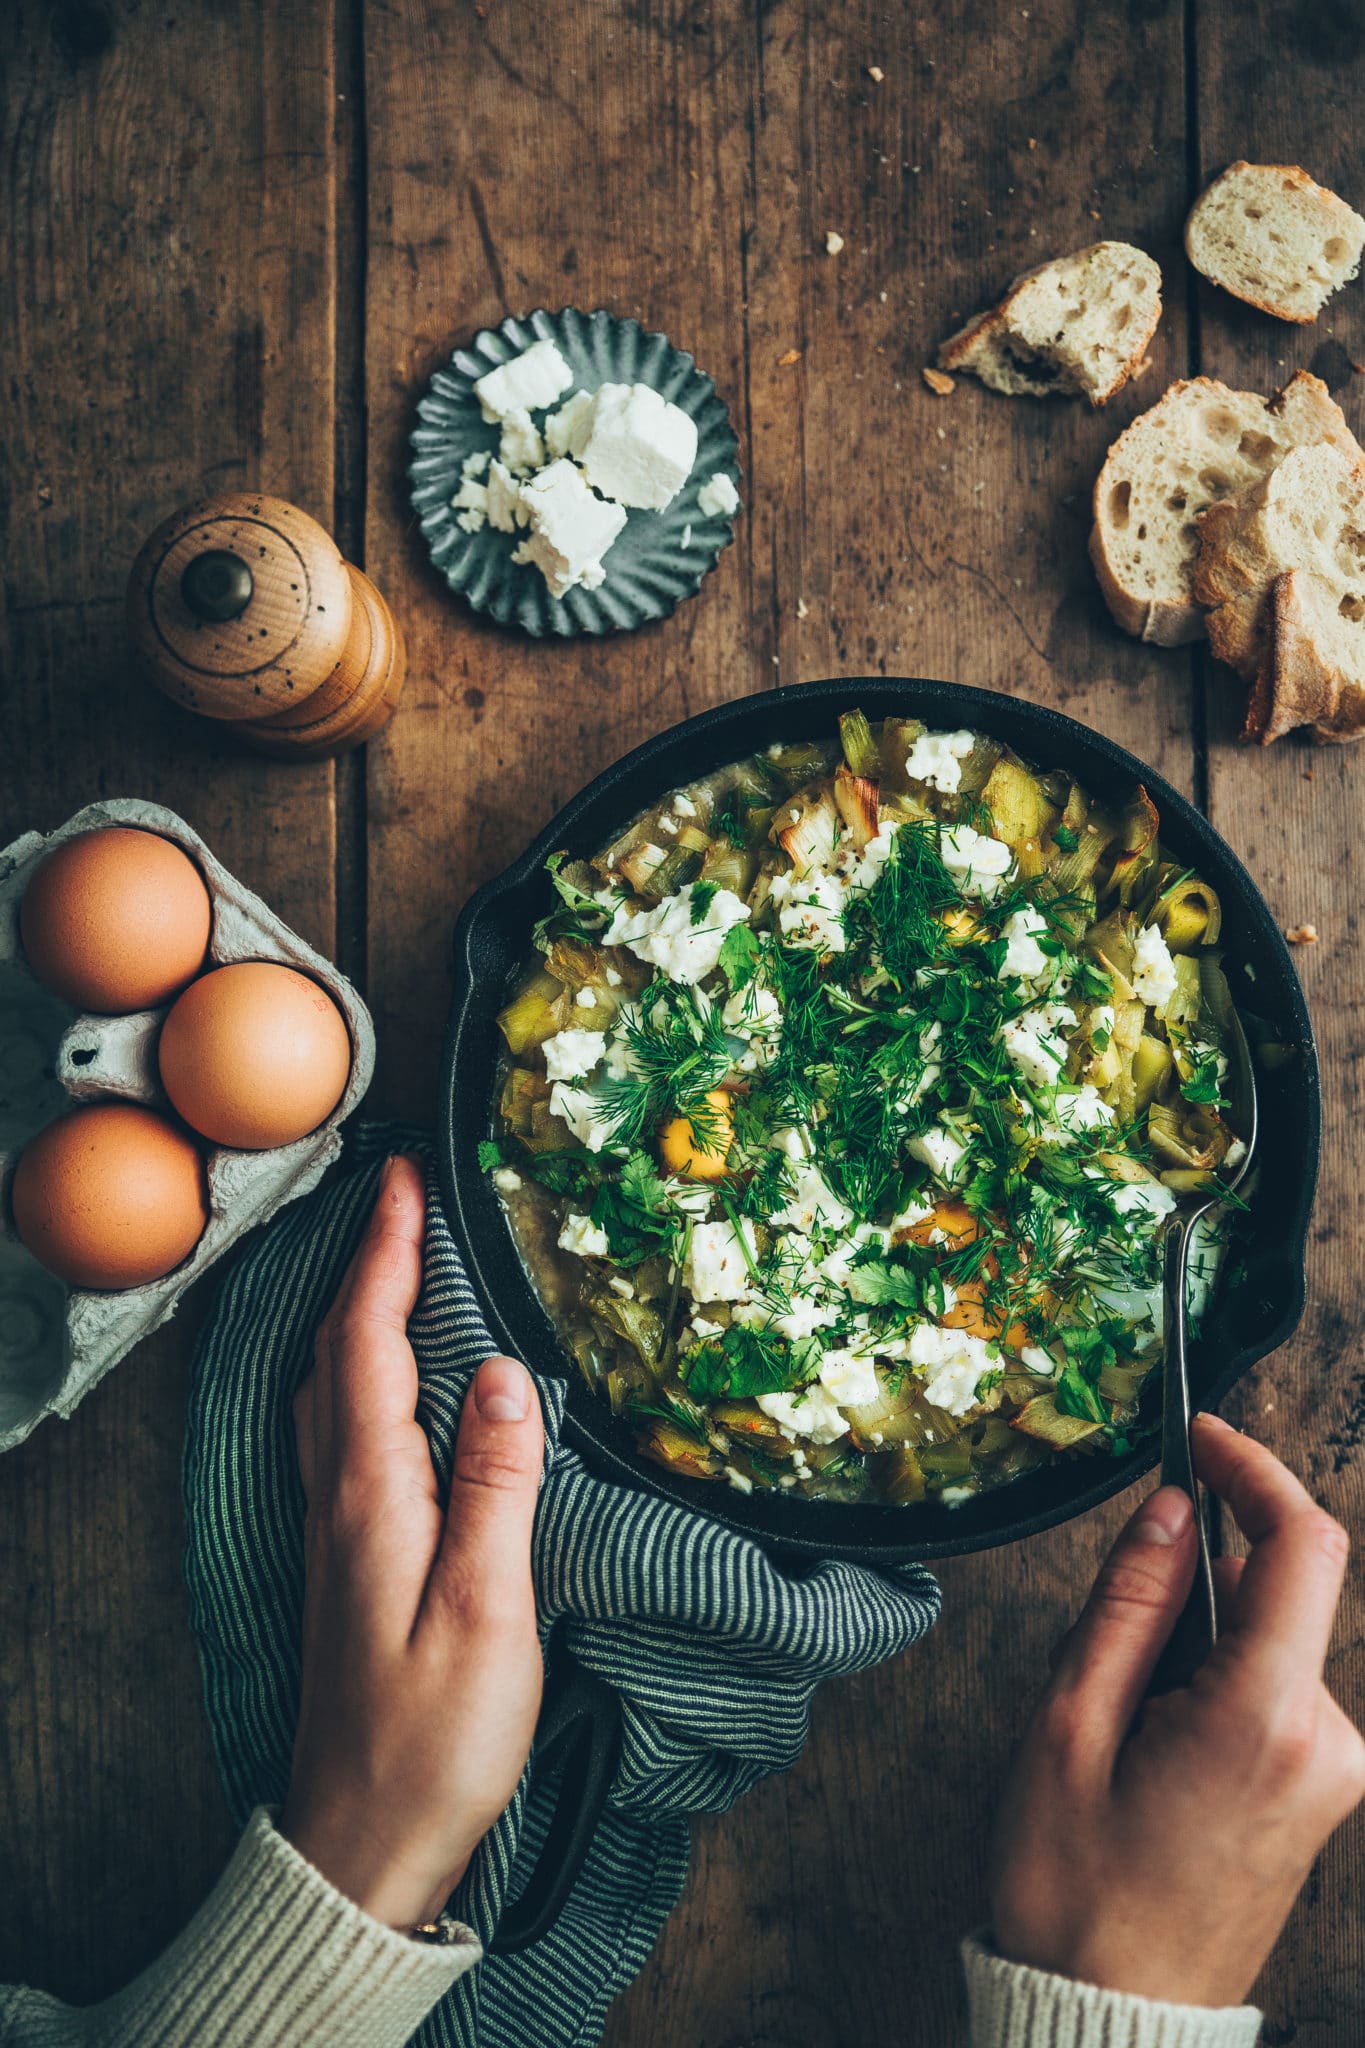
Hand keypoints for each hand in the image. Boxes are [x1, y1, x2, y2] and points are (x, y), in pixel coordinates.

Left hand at [280, 1153, 544, 1928]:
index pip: (368, 1343)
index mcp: (373, 1494)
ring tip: (399, 1261)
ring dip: (361, 1311)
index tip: (406, 1178)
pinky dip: (363, 1369)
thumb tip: (512, 1372)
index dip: (387, 1255)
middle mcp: (340, 1496)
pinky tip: (390, 1381)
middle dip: (370, 1261)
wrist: (364, 1843)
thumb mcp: (487, 1611)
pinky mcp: (350, 1557)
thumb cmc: (434, 1738)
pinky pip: (343, 1428)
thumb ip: (498, 1486)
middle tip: (404, 1194)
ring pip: (332, 1387)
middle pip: (338, 1350)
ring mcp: (337, 1528)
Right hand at [989, 1412, 1364, 2006]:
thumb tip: (1172, 1507)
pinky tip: (1146, 1741)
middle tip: (1103, 1642)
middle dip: (1190, 1580)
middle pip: (1277, 1588)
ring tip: (1115, 1718)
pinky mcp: (1318, 1789)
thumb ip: (1128, 1601)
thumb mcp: (1069, 1725)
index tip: (1200, 1436)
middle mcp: (1324, 1741)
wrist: (1113, 2017)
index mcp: (1264, 1718)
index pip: (1301, 1543)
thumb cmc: (1078, 1893)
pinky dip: (1210, 1678)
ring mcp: (1331, 1771)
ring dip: (1193, 1639)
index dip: (1253, 1468)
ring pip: (1266, 1638)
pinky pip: (1272, 1687)